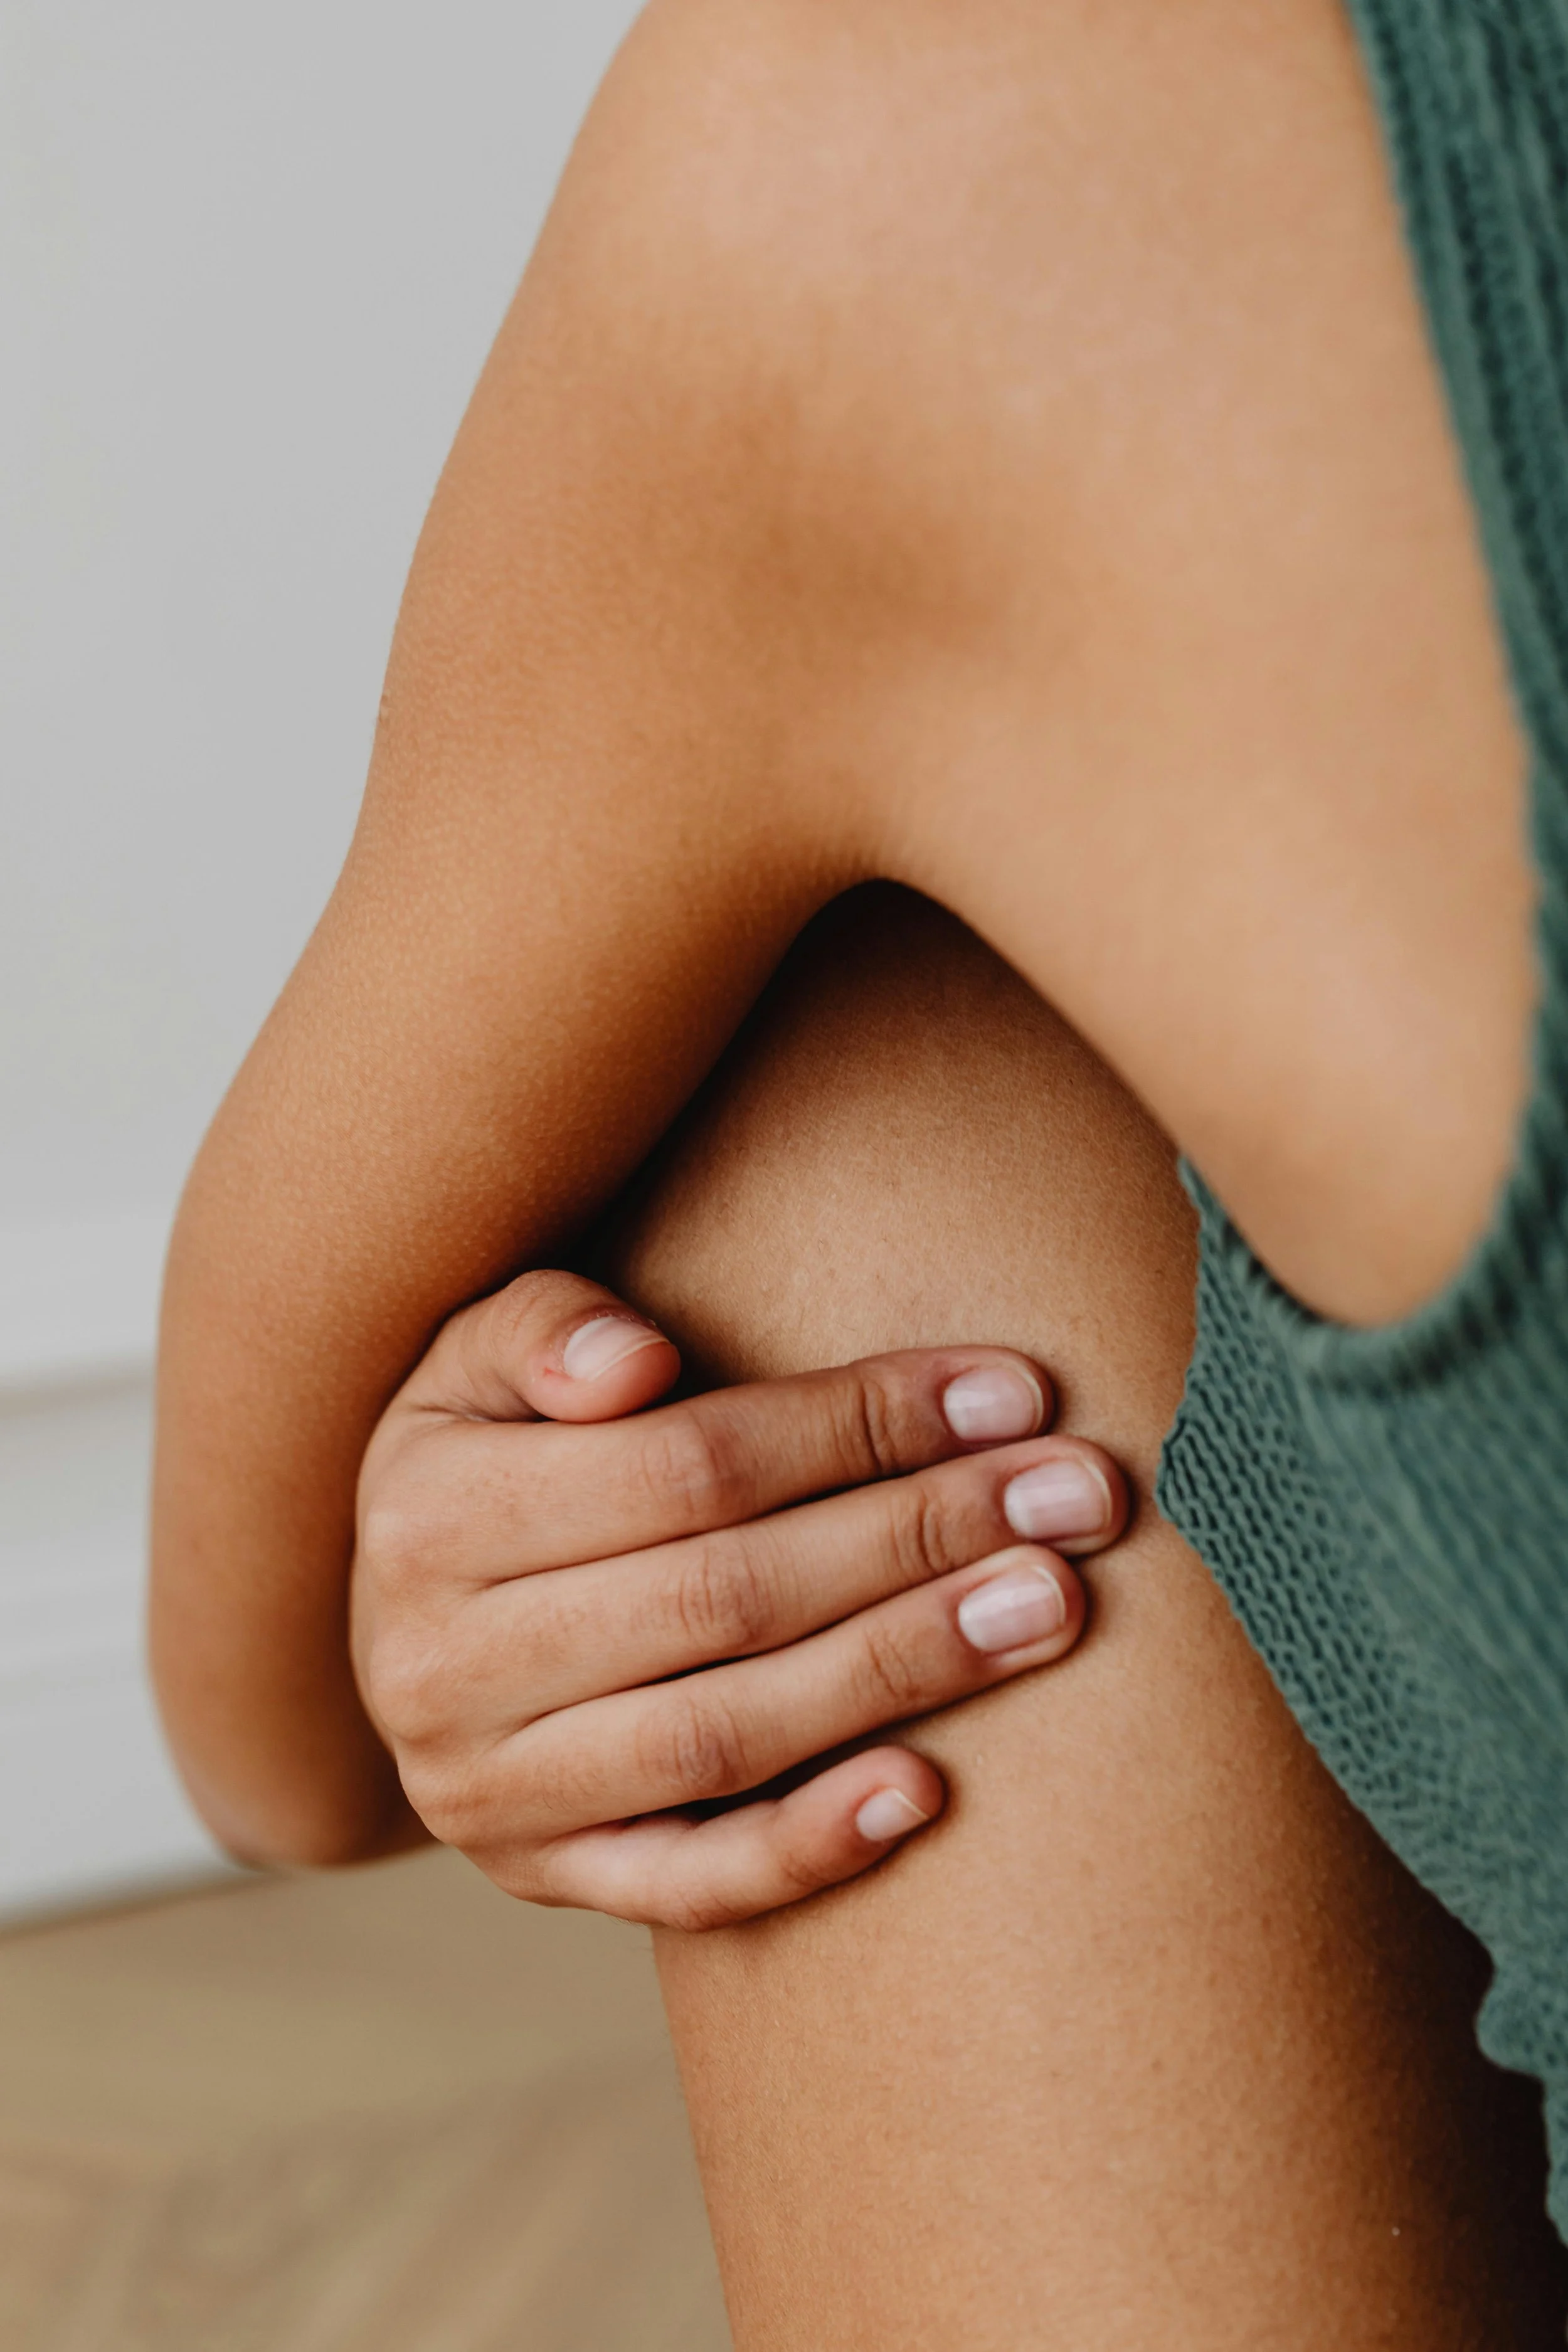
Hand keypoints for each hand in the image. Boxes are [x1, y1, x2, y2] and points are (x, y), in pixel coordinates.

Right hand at [352, 1270, 1128, 1928]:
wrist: (399, 1621)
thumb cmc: (483, 1454)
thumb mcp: (472, 1360)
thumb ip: (546, 1327)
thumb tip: (638, 1364)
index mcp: (430, 1512)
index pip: (687, 1466)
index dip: (856, 1424)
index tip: (1007, 1390)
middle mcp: (443, 1666)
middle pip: (728, 1596)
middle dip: (918, 1536)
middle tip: (1075, 1497)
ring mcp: (491, 1793)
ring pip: (727, 1735)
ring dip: (904, 1669)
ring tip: (1048, 1607)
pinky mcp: (544, 1879)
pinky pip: (689, 1883)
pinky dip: (808, 1845)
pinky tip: (929, 1789)